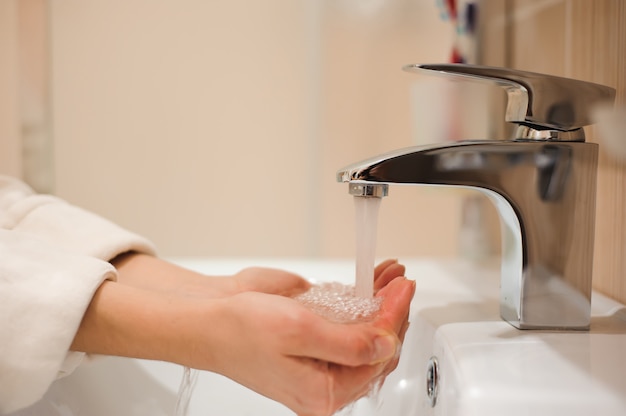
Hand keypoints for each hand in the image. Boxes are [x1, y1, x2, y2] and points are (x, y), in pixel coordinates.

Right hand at [85, 255, 412, 415]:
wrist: (207, 317)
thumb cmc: (238, 331)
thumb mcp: (297, 332)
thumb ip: (347, 343)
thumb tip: (385, 344)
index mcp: (323, 391)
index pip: (376, 356)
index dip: (394, 319)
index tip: (403, 289)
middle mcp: (325, 380)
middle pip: (376, 347)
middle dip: (392, 311)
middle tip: (401, 281)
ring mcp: (320, 358)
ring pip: (366, 333)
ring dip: (382, 304)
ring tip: (392, 277)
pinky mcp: (314, 338)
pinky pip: (347, 323)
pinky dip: (363, 302)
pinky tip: (372, 284)